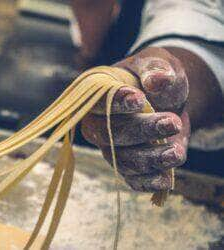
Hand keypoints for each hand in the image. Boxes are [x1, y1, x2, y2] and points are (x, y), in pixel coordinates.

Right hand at [81, 47, 189, 191]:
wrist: (167, 99)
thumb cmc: (154, 77)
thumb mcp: (157, 62)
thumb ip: (156, 67)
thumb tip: (157, 81)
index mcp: (98, 95)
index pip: (98, 102)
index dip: (115, 104)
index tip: (138, 100)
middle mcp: (97, 123)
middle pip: (109, 134)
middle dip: (141, 131)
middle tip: (171, 122)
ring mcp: (110, 147)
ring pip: (121, 160)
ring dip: (150, 159)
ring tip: (176, 152)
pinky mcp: (126, 164)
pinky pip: (131, 179)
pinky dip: (148, 181)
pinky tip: (166, 178)